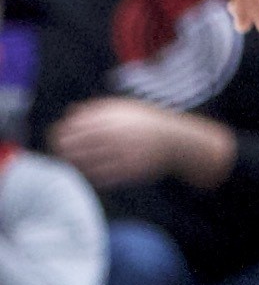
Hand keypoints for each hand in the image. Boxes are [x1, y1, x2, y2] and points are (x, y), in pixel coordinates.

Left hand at [50, 97, 198, 188]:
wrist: (176, 140)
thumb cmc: (144, 123)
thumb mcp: (124, 107)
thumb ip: (96, 109)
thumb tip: (69, 114)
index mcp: (109, 118)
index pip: (71, 128)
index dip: (58, 135)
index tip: (56, 140)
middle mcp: (114, 135)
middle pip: (74, 147)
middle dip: (63, 152)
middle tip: (61, 155)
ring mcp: (121, 154)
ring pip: (85, 164)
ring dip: (74, 166)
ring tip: (73, 165)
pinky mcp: (129, 171)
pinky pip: (100, 177)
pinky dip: (90, 176)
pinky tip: (89, 173)